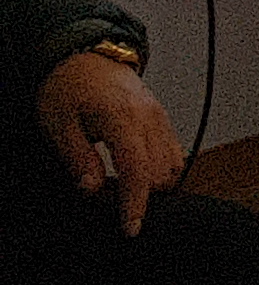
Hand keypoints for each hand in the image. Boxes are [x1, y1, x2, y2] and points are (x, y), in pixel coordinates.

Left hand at [36, 50, 180, 235]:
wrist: (85, 56)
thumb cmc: (67, 87)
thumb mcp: (59, 125)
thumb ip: (78, 159)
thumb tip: (92, 190)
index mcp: (122, 118)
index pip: (137, 169)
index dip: (135, 203)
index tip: (130, 228)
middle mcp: (149, 118)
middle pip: (161, 172)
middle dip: (141, 197)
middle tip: (111, 208)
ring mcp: (160, 118)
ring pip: (173, 165)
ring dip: (153, 186)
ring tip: (123, 193)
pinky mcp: (162, 119)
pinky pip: (173, 153)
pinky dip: (160, 172)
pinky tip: (137, 177)